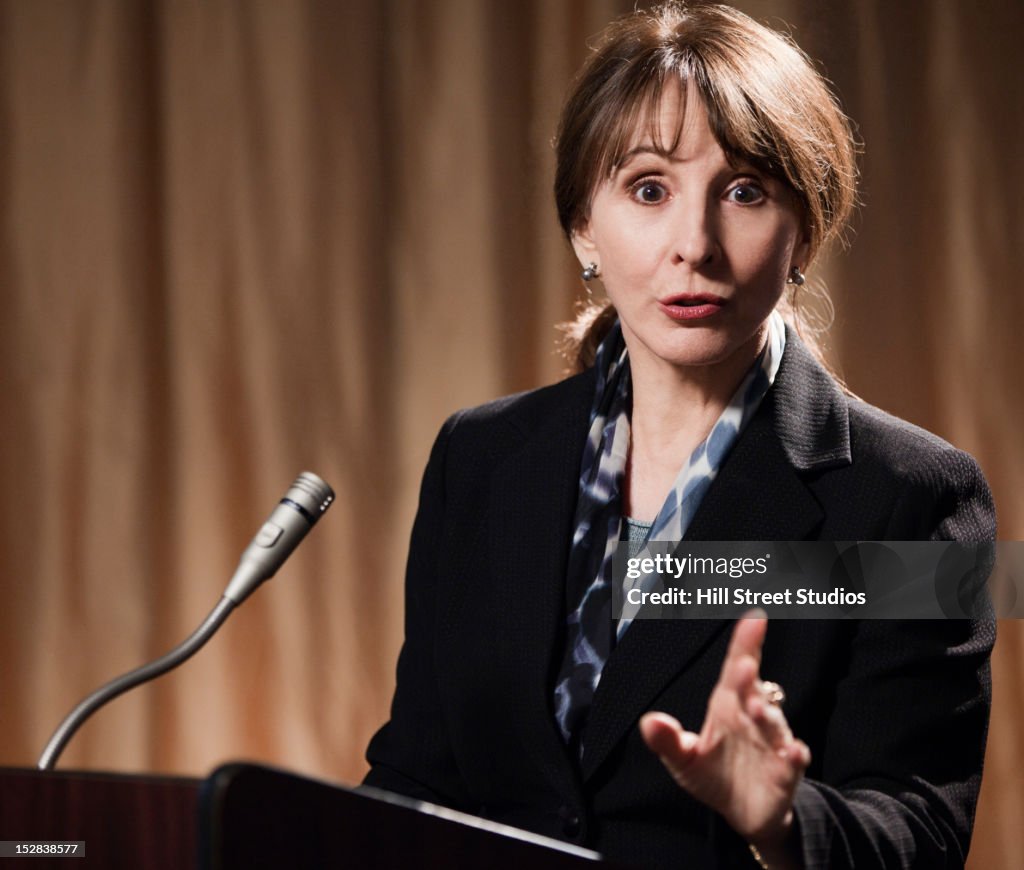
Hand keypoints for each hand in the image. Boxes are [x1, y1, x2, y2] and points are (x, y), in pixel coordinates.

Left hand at [639, 611, 808, 861]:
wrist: (743, 814)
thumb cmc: (713, 775)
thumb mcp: (684, 759)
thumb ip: (667, 741)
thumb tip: (649, 720)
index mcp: (728, 706)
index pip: (737, 670)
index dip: (745, 644)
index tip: (754, 618)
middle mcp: (754, 718)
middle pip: (756, 691)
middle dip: (751, 679)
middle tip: (744, 665)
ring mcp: (772, 743)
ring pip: (775, 724)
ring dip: (769, 716)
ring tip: (757, 708)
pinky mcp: (786, 772)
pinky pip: (794, 760)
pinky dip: (795, 754)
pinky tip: (793, 751)